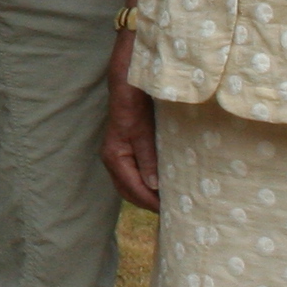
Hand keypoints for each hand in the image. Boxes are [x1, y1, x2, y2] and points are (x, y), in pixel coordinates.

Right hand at [101, 47, 160, 211]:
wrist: (128, 74)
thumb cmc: (133, 98)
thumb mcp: (142, 128)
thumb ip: (147, 156)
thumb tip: (154, 185)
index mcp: (115, 155)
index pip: (132, 189)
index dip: (150, 202)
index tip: (169, 211)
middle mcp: (114, 157)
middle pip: (129, 191)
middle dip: (148, 203)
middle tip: (172, 212)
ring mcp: (119, 152)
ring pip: (130, 184)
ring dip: (147, 195)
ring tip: (168, 202)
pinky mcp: (127, 146)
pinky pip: (134, 172)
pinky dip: (146, 182)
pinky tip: (162, 183)